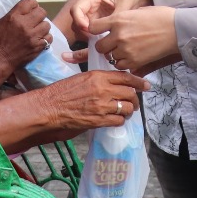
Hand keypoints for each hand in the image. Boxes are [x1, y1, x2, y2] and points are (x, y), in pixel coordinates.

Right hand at [0, 0, 49, 70]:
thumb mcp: (2, 22)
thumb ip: (15, 14)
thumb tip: (27, 9)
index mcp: (14, 17)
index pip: (30, 2)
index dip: (32, 4)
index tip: (31, 9)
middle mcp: (25, 24)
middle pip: (42, 12)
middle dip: (38, 15)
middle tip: (34, 20)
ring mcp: (33, 36)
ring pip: (47, 24)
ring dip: (42, 26)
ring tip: (36, 30)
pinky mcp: (38, 46)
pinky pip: (49, 37)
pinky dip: (45, 37)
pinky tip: (39, 39)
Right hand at [31, 70, 148, 133]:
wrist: (51, 107)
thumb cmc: (63, 91)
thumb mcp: (83, 77)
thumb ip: (100, 79)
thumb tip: (115, 83)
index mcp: (98, 76)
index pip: (125, 77)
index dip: (138, 82)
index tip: (145, 85)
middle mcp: (103, 90)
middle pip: (130, 93)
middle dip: (135, 99)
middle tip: (134, 103)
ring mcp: (102, 106)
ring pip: (126, 108)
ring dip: (128, 111)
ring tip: (125, 112)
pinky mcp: (99, 120)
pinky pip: (118, 120)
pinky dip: (120, 121)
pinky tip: (116, 119)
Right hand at [70, 0, 151, 34]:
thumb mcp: (125, 2)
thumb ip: (116, 15)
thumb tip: (110, 30)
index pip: (76, 8)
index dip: (78, 20)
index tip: (88, 29)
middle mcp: (91, 4)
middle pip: (77, 19)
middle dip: (82, 30)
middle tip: (94, 38)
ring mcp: (95, 12)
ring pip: (83, 25)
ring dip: (88, 34)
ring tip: (99, 39)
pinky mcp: (100, 19)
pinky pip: (92, 29)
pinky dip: (95, 35)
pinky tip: (104, 38)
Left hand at [93, 7, 179, 74]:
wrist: (176, 29)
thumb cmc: (159, 17)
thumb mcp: (136, 11)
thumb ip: (120, 19)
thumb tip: (110, 27)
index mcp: (118, 19)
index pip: (93, 27)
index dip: (95, 30)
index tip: (100, 31)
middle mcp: (119, 35)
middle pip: (99, 46)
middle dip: (104, 45)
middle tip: (112, 44)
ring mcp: (126, 49)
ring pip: (110, 57)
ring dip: (115, 54)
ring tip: (126, 49)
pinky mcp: (134, 61)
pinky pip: (120, 65)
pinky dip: (123, 62)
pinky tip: (131, 56)